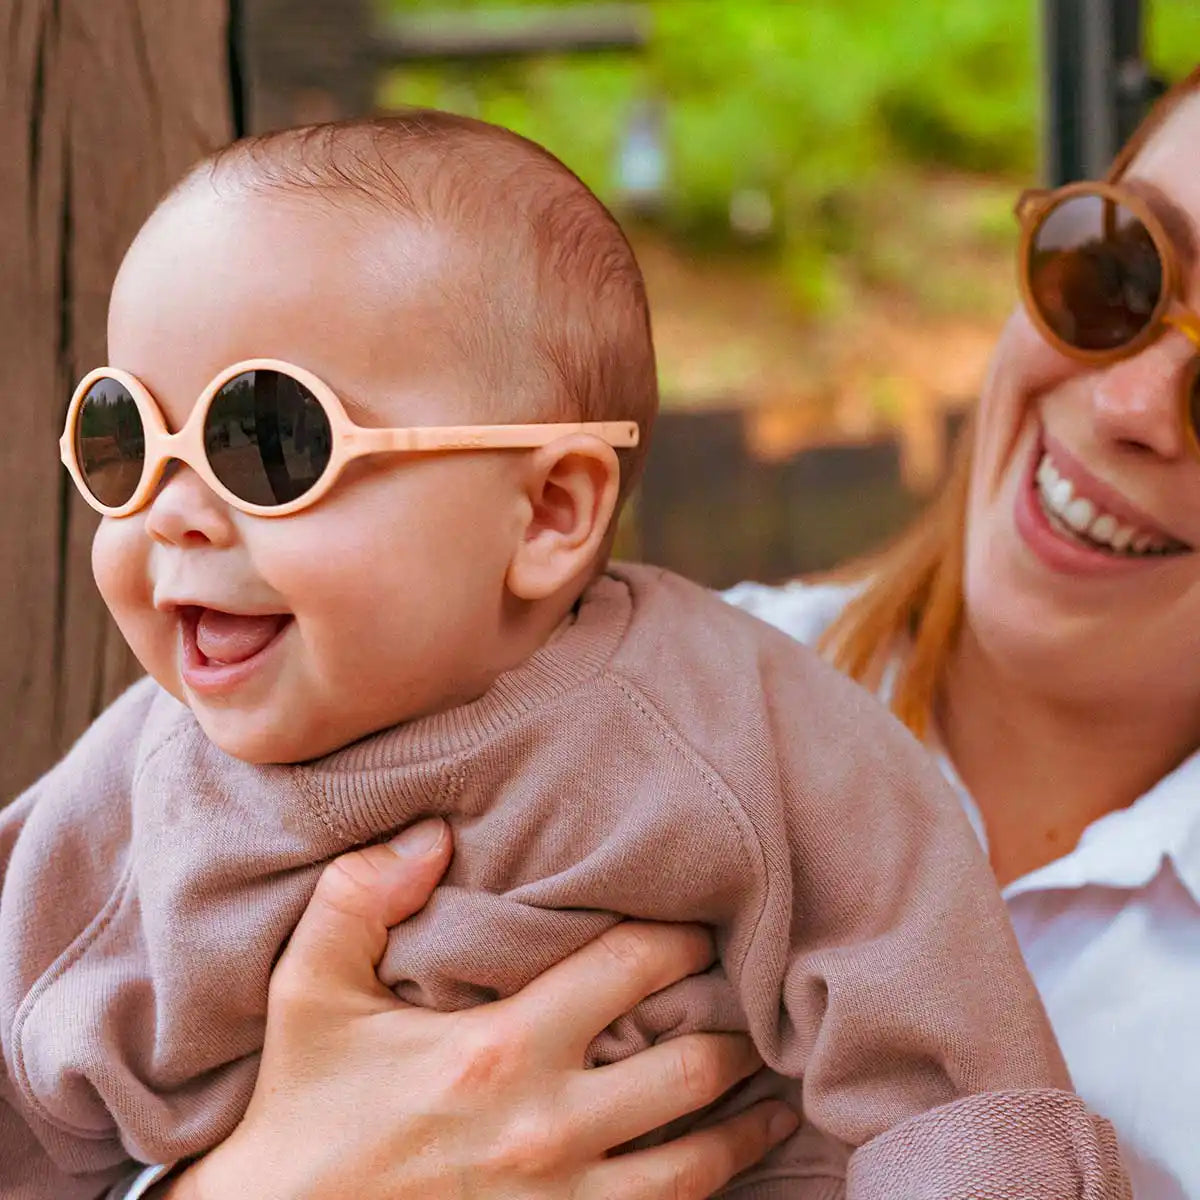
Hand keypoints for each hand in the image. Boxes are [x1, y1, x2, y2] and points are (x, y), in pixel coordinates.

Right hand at [164, 818, 796, 1199]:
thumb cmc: (303, 1107)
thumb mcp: (309, 990)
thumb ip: (359, 897)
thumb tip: (430, 833)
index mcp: (500, 1050)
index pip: (629, 969)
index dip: (680, 938)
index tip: (704, 921)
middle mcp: (546, 1128)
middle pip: (687, 1068)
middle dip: (735, 1029)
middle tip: (760, 1000)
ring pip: (694, 1164)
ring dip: (745, 1125)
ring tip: (776, 1095)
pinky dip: (706, 1195)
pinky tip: (725, 1170)